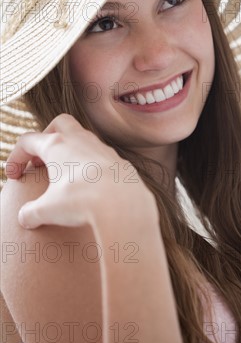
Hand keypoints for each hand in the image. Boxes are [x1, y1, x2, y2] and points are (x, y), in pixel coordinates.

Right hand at [5, 113, 154, 229]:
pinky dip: (91, 165)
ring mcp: (103, 148)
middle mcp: (81, 140)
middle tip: (42, 159)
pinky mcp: (119, 161)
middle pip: (60, 123)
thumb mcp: (47, 210)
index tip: (14, 176)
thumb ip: (31, 213)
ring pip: (84, 138)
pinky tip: (90, 184)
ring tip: (65, 174)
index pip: (28, 141)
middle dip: (47, 136)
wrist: (124, 203)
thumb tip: (27, 218)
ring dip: (72, 151)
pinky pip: (102, 156)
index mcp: (57, 145)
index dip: (16, 157)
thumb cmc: (82, 200)